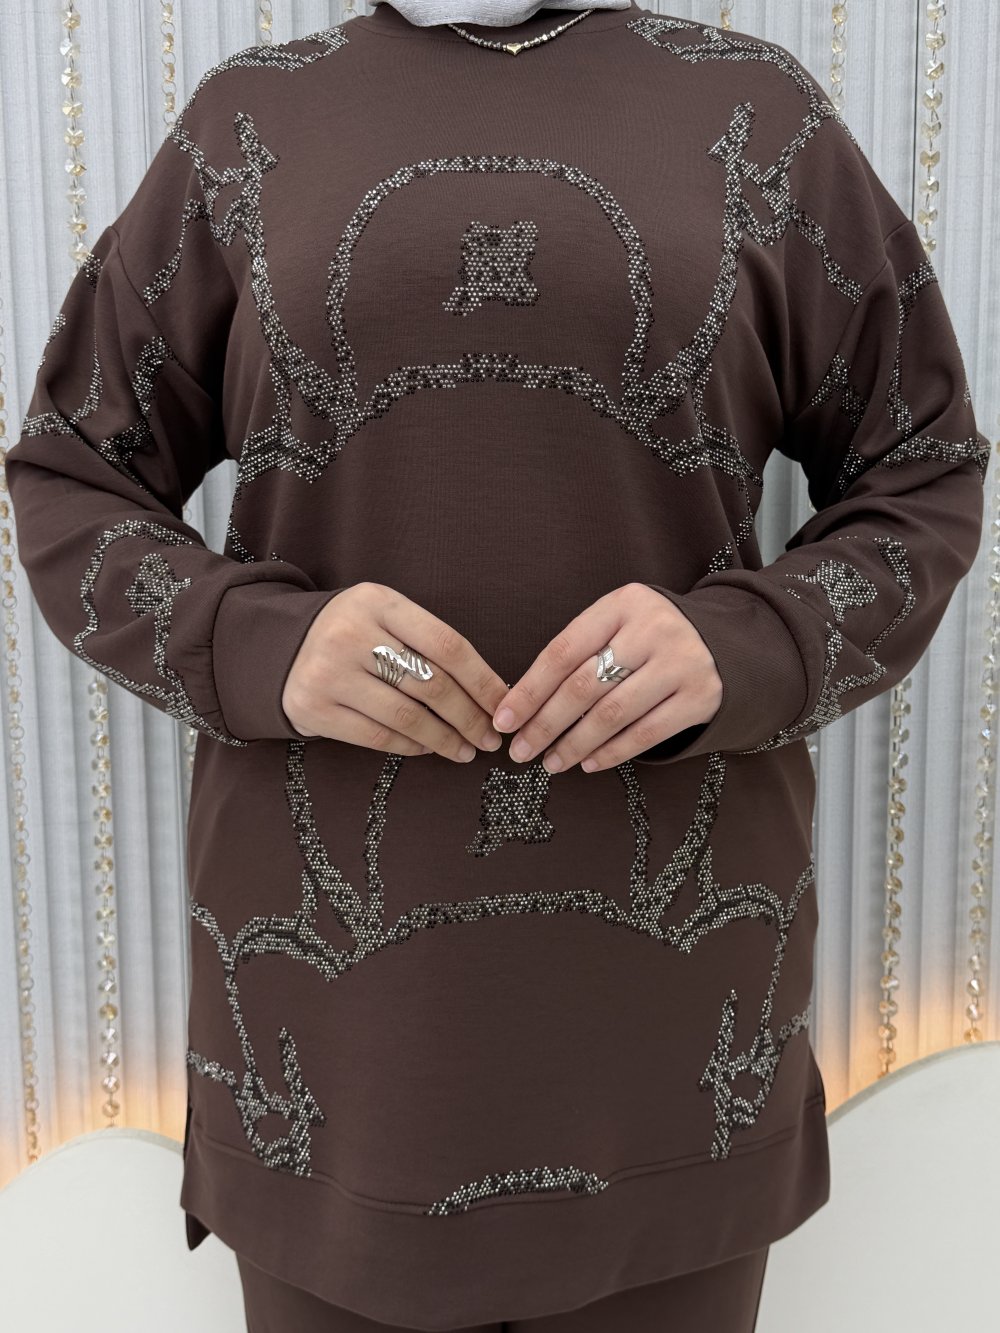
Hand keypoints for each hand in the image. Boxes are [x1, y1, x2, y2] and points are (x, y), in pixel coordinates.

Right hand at [281, 582, 507, 762]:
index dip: (482, 680)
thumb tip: (489, 690)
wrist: (278, 647)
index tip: (504, 705)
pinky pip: (377, 737)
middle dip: (469, 717)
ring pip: (407, 716)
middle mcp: (351, 634)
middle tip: (490, 738)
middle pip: (431, 684)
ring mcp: (329, 673)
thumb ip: (427, 642)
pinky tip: (429, 748)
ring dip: (445, 739)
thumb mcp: (384, 616)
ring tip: (466, 750)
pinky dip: (411, 747)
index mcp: (379, 603)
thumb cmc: (353, 633)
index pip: (447, 644)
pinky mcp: (314, 708)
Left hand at [491, 583, 722, 772]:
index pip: (563, 651)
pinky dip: (612, 753)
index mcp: (623, 604)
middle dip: (545, 724)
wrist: (728, 642)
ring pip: (612, 714)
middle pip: (584, 686)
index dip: (529, 689)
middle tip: (520, 750)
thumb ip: (579, 652)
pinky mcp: (701, 697)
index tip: (505, 719)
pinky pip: (646, 734)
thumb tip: (522, 702)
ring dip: (575, 744)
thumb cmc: (651, 637)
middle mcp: (654, 629)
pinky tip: (589, 763)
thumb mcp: (619, 624)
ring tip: (551, 762)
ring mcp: (681, 663)